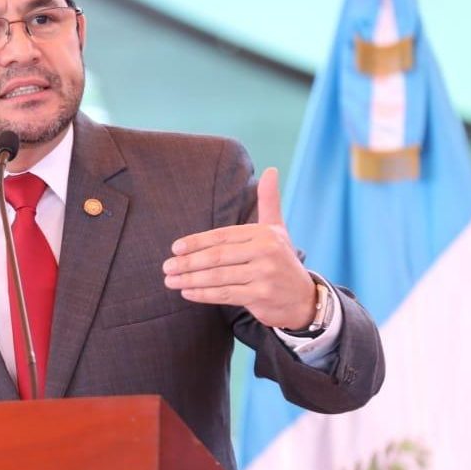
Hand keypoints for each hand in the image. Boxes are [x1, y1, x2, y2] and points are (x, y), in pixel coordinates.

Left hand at [162, 167, 316, 329]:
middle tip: (167, 266)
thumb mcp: (278, 229)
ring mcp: (264, 274)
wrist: (304, 298)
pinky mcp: (261, 296)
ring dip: (190, 279)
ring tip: (170, 280)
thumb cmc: (282, 260)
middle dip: (188, 262)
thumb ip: (269, 201)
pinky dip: (203, 294)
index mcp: (264, 233)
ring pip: (218, 276)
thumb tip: (271, 170)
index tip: (175, 248)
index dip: (196, 242)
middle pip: (217, 256)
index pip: (222, 236)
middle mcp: (266, 251)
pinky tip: (186, 292)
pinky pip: (225, 294)